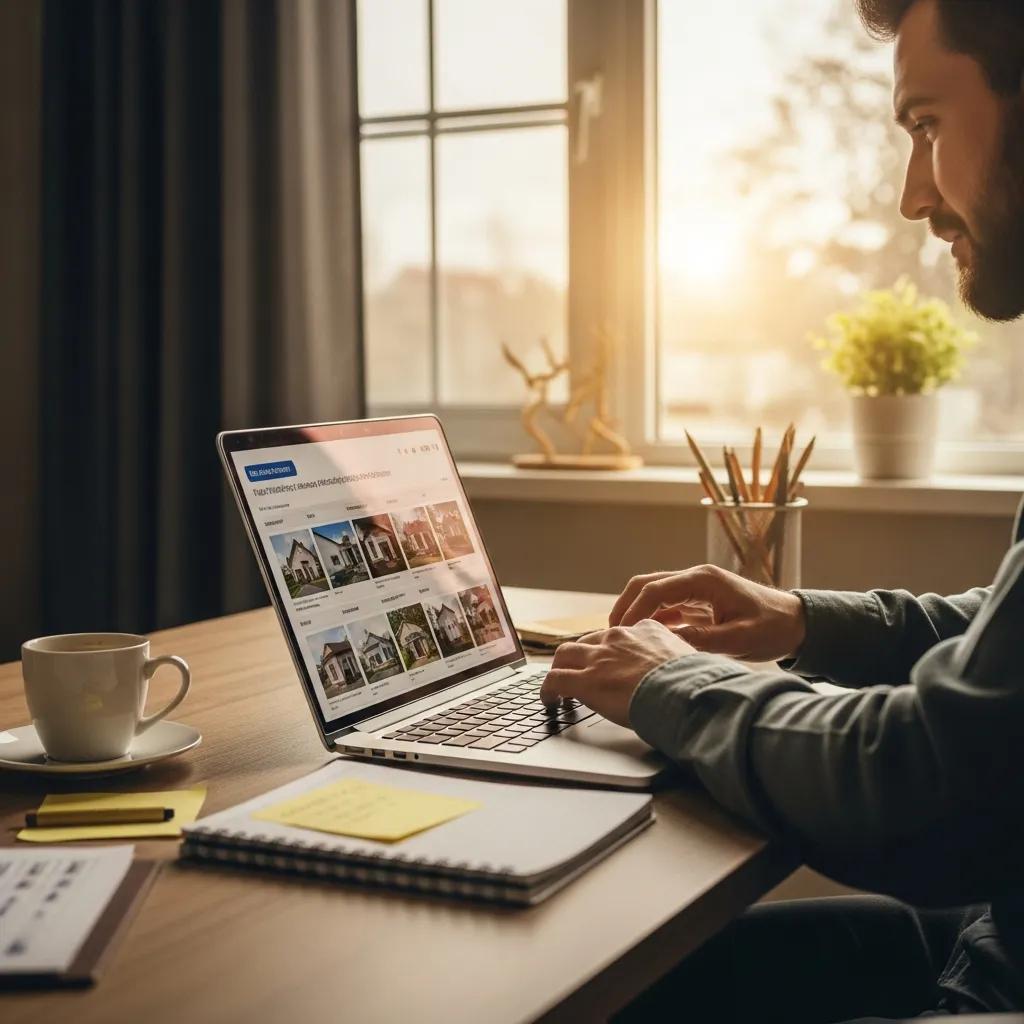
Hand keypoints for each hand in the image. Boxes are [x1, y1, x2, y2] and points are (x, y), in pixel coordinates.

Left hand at [539, 619, 694, 727]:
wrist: (686, 692)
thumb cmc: (696, 683)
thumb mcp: (692, 661)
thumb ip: (681, 662)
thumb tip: (692, 674)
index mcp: (646, 630)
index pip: (619, 635)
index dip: (610, 650)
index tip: (610, 662)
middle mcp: (619, 637)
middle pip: (587, 640)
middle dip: (580, 656)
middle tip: (577, 671)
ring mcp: (600, 657)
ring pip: (564, 654)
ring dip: (559, 669)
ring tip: (557, 687)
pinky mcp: (586, 680)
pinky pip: (555, 680)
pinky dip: (548, 690)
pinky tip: (550, 701)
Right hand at [608, 565, 806, 662]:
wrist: (796, 624)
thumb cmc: (772, 628)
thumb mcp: (739, 639)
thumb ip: (702, 640)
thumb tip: (667, 642)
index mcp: (704, 581)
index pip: (657, 589)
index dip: (634, 609)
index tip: (620, 631)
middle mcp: (696, 578)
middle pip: (647, 584)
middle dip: (625, 605)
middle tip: (611, 632)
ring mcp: (696, 588)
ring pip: (653, 592)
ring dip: (635, 611)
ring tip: (622, 637)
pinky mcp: (698, 600)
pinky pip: (666, 605)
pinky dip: (651, 618)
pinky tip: (644, 638)